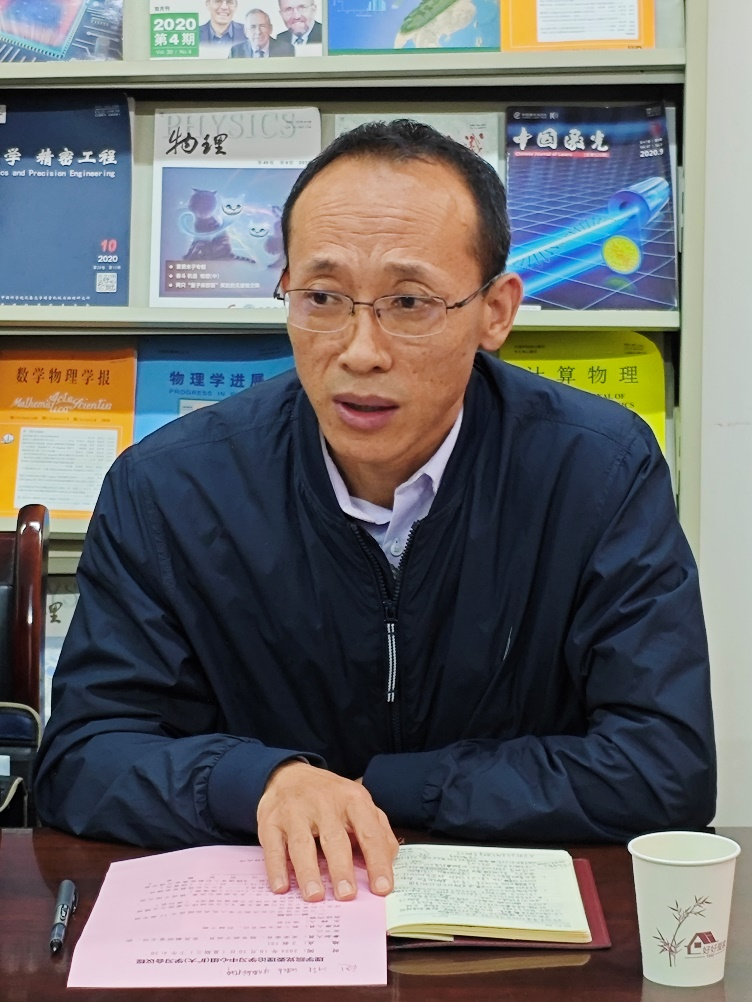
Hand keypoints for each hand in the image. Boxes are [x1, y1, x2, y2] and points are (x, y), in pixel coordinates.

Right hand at [257, 761, 398, 901]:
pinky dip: (276, 868)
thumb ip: (378, 830)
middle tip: (347, 895)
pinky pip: (273, 846)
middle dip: (342, 868)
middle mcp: (324, 803)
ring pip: (301, 843)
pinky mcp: (271, 820)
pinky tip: (282, 887)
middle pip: (334, 838)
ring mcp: (295, 811)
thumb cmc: (330, 798)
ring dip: (308, 872)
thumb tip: (389, 861)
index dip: (377, 861)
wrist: (289, 775)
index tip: (382, 888)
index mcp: (352, 799)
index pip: (369, 832)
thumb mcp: (358, 804)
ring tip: (315, 896)